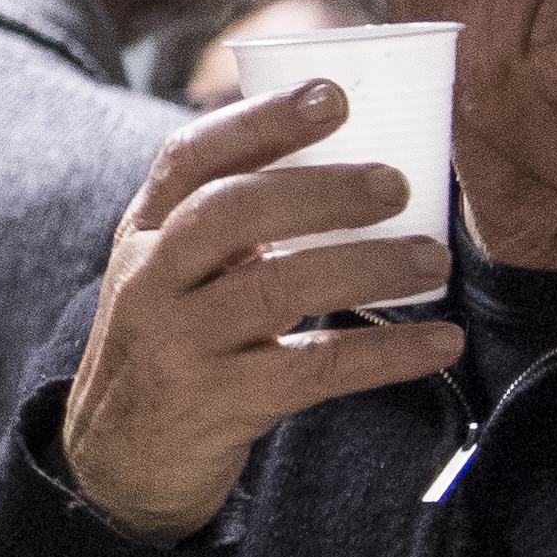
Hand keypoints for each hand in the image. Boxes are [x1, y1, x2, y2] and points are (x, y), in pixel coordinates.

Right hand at [52, 78, 467, 544]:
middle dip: (317, 190)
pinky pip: (314, 369)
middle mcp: (152, 281)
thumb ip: (229, 222)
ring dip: (365, 267)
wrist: (115, 459)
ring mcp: (181, 344)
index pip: (190, 158)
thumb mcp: (169, 272)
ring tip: (431, 258)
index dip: (260, 121)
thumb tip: (347, 158)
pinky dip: (385, 353)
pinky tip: (440, 342)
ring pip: (274, 289)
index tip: (332, 96)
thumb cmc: (168, 344)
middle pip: (228, 215)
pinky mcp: (220, 404)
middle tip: (396, 184)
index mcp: (144, 232)